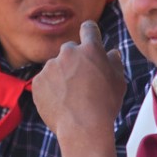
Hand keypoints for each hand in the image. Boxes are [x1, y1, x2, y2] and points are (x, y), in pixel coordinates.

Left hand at [36, 20, 126, 143]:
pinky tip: (60, 103)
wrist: (82, 127)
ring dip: (62, 76)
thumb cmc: (105, 105)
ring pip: (56, 67)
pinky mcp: (38, 81)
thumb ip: (114, 63)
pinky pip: (45, 82)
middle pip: (70, 50)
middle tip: (82, 82)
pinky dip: (50, 90)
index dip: (90, 33)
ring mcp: (50, 66)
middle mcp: (68, 52)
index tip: (90, 37)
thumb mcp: (119, 82)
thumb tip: (111, 53)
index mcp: (90, 49)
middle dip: (75, 61)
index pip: (89, 28)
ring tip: (71, 98)